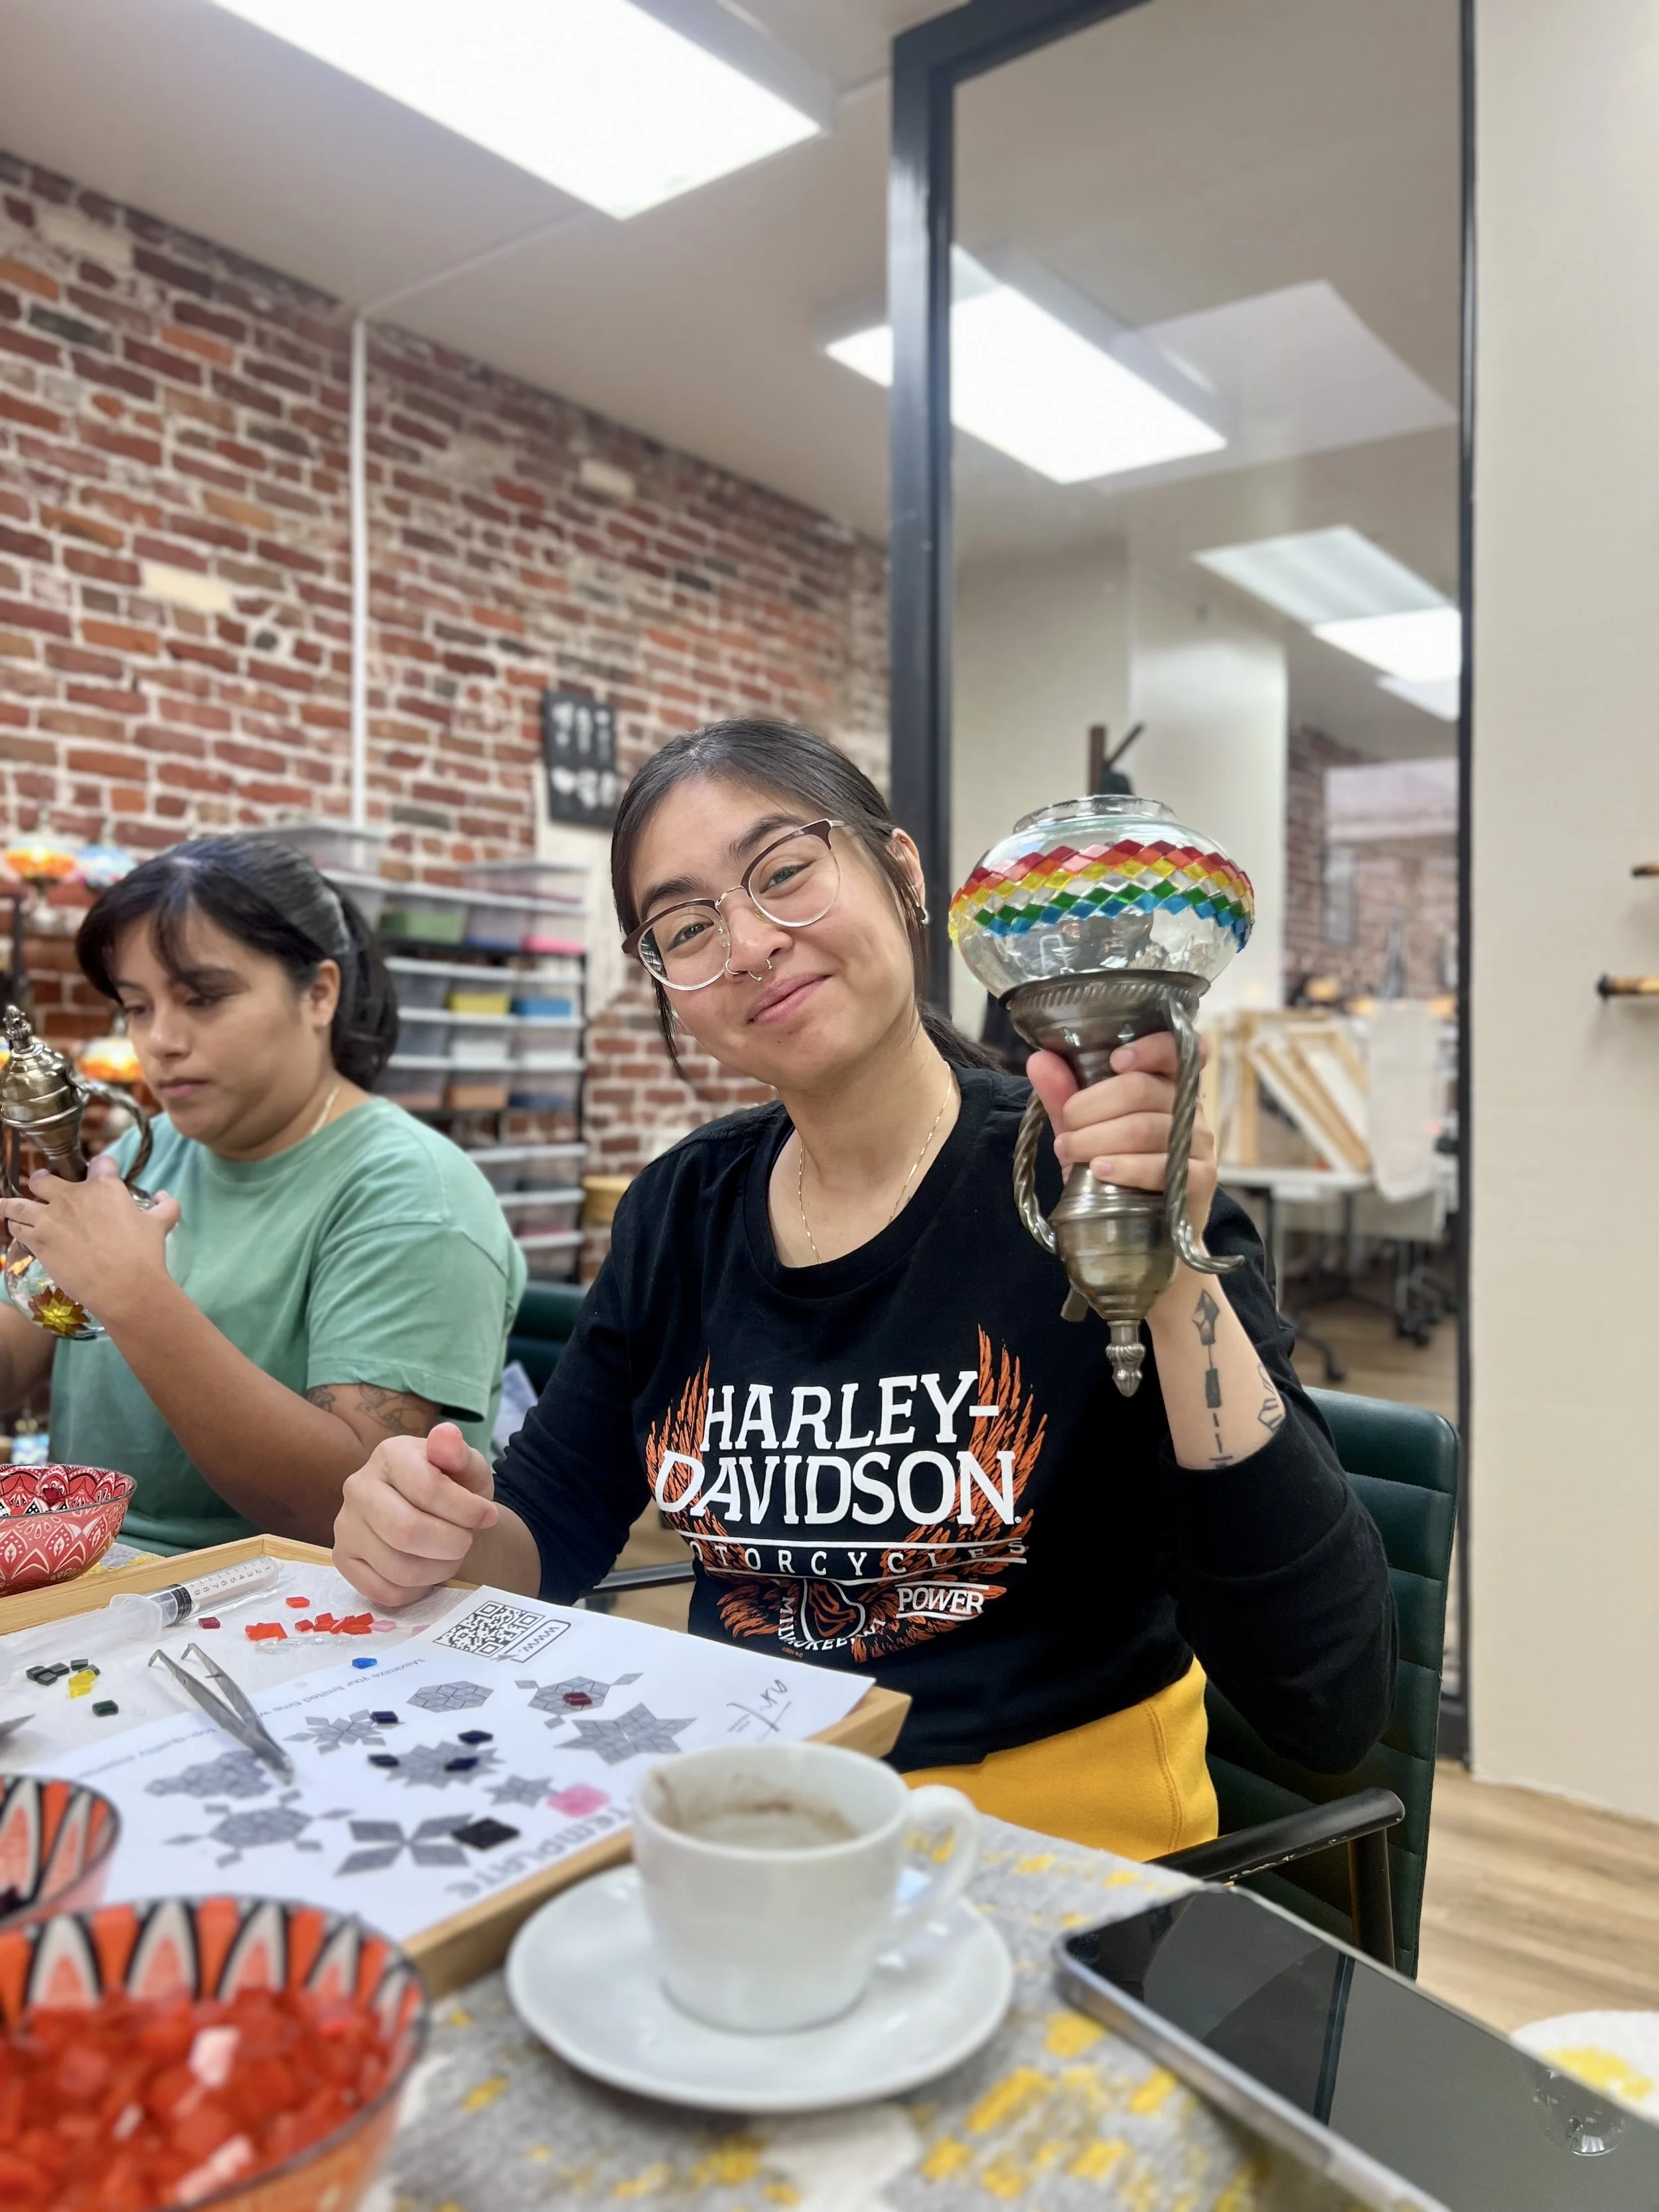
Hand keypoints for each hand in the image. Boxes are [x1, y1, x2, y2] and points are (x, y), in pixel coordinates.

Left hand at [1, 1156, 179, 1320]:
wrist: (124, 1285)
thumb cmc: (145, 1253)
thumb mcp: (161, 1224)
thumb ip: (166, 1206)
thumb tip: (164, 1195)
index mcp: (104, 1186)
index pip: (99, 1162)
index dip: (101, 1167)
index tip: (99, 1173)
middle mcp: (72, 1195)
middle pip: (43, 1178)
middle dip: (41, 1181)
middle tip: (44, 1189)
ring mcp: (51, 1217)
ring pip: (19, 1204)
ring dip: (16, 1206)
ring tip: (13, 1208)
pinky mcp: (37, 1239)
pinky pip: (16, 1227)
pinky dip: (15, 1227)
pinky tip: (17, 1229)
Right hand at [334, 1421, 498, 1607]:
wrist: (433, 1512)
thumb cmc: (452, 1485)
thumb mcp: (466, 1466)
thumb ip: (459, 1454)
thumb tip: (447, 1436)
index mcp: (390, 1454)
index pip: (428, 1489)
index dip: (467, 1510)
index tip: (488, 1516)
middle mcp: (358, 1487)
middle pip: (407, 1531)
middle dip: (451, 1544)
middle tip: (466, 1541)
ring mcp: (345, 1525)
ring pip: (397, 1568)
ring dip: (438, 1570)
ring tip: (450, 1555)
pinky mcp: (343, 1559)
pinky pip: (383, 1591)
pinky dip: (416, 1590)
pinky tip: (427, 1571)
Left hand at [1027, 1030, 1217, 1242]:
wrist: (1142, 1230)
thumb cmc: (1116, 1168)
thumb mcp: (1085, 1130)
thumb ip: (1064, 1095)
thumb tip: (1039, 1059)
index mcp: (1167, 1084)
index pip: (1176, 1049)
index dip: (1150, 1047)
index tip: (1115, 1061)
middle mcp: (1189, 1108)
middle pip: (1142, 1090)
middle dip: (1092, 1106)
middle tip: (1066, 1128)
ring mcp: (1198, 1144)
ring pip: (1145, 1129)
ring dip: (1097, 1139)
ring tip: (1069, 1151)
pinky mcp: (1199, 1181)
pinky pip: (1164, 1168)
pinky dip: (1127, 1168)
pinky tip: (1100, 1172)